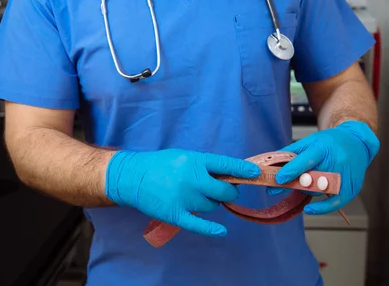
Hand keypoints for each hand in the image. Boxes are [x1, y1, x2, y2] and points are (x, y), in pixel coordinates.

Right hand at [105, 149, 259, 236]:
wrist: (133, 177)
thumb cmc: (161, 164)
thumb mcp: (184, 156)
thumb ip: (205, 165)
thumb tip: (228, 174)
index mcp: (195, 161)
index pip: (225, 165)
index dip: (242, 169)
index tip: (255, 173)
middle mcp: (192, 179)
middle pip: (224, 190)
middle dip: (229, 191)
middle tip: (226, 190)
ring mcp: (184, 198)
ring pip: (211, 206)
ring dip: (211, 203)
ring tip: (199, 196)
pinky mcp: (175, 214)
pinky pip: (198, 224)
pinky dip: (211, 229)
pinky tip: (221, 231)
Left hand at [268, 121, 378, 214]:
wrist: (357, 142)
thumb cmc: (330, 142)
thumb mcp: (310, 141)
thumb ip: (291, 153)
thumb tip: (270, 164)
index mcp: (323, 148)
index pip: (306, 160)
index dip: (292, 170)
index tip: (279, 179)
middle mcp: (335, 162)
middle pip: (311, 179)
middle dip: (292, 184)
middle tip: (277, 187)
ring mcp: (344, 177)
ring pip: (319, 190)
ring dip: (305, 190)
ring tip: (300, 183)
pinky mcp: (351, 189)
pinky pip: (334, 203)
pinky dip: (321, 208)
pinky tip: (309, 209)